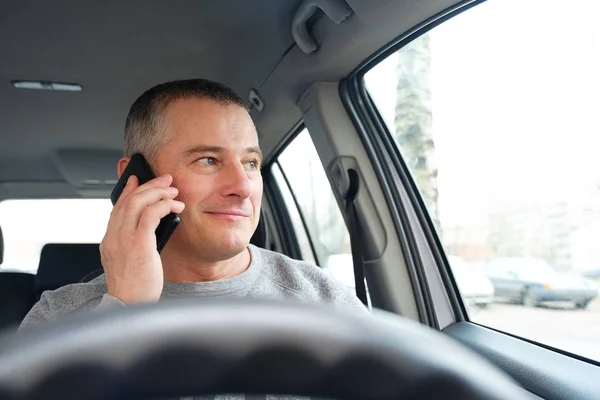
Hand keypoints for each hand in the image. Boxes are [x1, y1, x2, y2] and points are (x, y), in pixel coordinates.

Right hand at [99, 174, 184, 303]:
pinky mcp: (139, 244)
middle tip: (165, 180)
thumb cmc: (134, 290)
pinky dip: (163, 205)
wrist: (129, 307)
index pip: (117, 208)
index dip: (127, 191)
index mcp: (109, 242)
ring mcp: (124, 239)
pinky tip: (174, 206)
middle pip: (128, 200)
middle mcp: (113, 237)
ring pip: (138, 202)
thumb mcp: (129, 263)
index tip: (136, 180)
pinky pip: (151, 214)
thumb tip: (150, 230)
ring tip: (173, 190)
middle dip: (148, 185)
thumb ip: (134, 245)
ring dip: (158, 192)